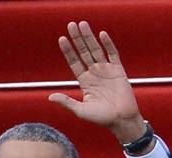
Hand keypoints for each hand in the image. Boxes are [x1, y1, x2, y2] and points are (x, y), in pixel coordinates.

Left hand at [49, 21, 145, 142]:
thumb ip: (67, 102)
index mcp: (84, 81)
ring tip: (82, 24)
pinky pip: (112, 54)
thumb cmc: (101, 118)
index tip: (62, 39)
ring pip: (96, 50)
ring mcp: (106, 70)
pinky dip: (108, 44)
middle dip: (77, 39)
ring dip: (89, 37)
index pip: (74, 62)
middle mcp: (94, 73)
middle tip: (71, 25)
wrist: (121, 120)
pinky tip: (102, 34)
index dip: (68, 51)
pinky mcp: (118, 70)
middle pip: (84, 52)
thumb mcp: (81, 110)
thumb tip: (50, 97)